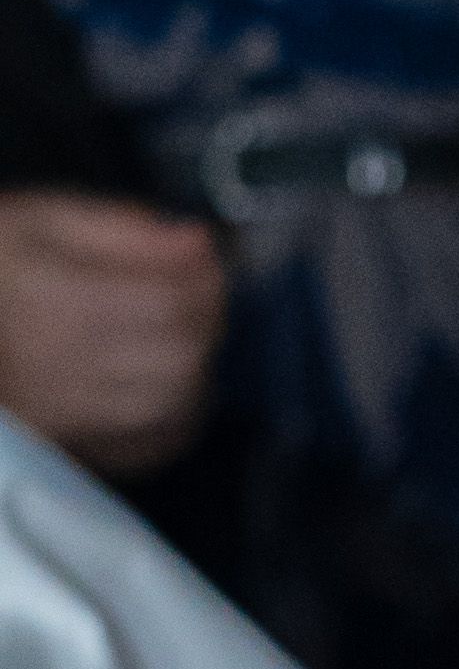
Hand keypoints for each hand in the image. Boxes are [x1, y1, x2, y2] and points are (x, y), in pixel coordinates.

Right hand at [0, 188, 226, 475]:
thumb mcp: (40, 219)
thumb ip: (121, 227)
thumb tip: (198, 242)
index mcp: (48, 300)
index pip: (166, 302)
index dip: (205, 279)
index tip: (208, 258)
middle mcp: (57, 366)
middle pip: (179, 354)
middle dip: (208, 319)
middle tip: (200, 293)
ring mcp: (65, 416)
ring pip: (175, 401)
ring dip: (198, 363)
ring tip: (182, 332)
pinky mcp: (73, 449)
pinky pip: (156, 443)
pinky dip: (180, 412)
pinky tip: (167, 380)